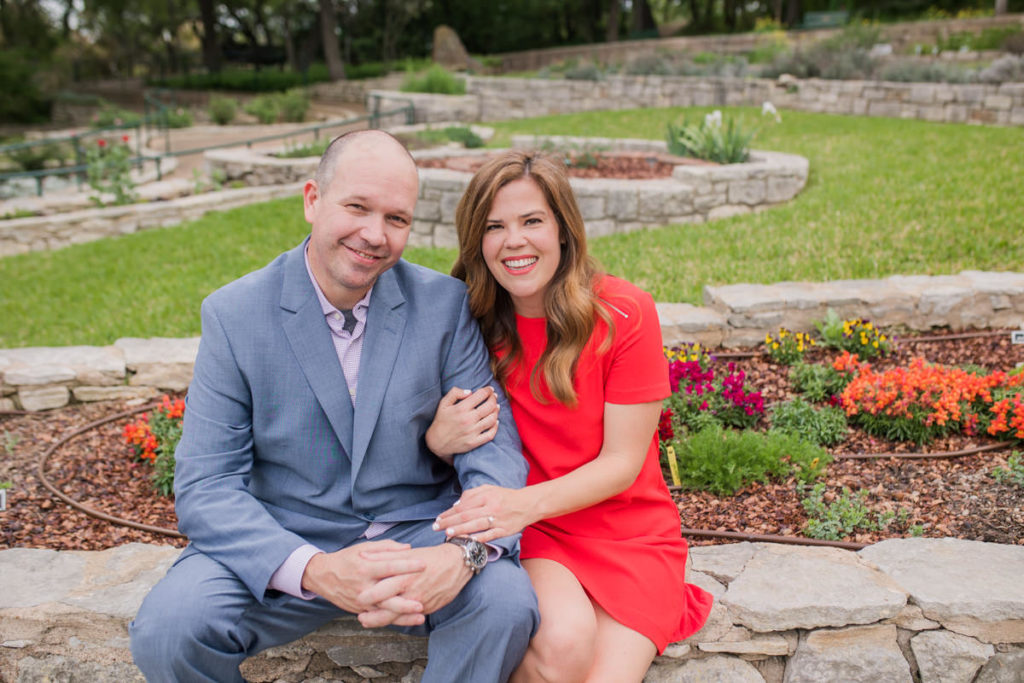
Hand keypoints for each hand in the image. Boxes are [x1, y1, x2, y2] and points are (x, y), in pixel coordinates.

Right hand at [301, 540, 426, 626]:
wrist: (323, 576)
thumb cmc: (347, 559)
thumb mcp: (364, 548)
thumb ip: (386, 547)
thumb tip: (408, 548)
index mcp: (364, 567)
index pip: (388, 567)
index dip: (406, 565)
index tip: (423, 564)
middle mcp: (362, 586)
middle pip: (386, 595)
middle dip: (404, 599)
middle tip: (423, 599)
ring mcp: (360, 601)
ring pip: (384, 611)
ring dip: (403, 615)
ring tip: (421, 615)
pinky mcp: (360, 610)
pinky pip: (379, 617)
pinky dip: (394, 619)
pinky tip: (409, 620)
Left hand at [358, 543, 470, 620]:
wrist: (457, 564)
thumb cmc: (431, 556)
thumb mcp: (408, 553)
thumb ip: (385, 555)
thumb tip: (364, 556)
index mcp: (405, 576)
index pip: (382, 589)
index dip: (368, 596)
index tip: (356, 598)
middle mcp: (412, 591)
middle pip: (388, 608)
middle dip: (372, 615)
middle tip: (359, 616)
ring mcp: (420, 602)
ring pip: (397, 616)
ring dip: (381, 621)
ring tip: (367, 621)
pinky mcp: (427, 608)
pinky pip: (409, 617)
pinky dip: (398, 620)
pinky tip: (388, 620)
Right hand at [425, 386, 499, 464]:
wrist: (436, 442)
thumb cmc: (441, 421)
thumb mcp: (443, 403)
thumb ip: (455, 393)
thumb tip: (470, 391)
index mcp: (461, 408)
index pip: (481, 395)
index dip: (488, 390)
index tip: (490, 389)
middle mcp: (468, 419)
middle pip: (490, 406)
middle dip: (494, 398)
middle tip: (494, 397)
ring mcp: (472, 432)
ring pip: (492, 419)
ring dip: (496, 411)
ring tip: (496, 406)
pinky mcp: (474, 442)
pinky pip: (490, 434)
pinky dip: (496, 426)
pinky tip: (496, 421)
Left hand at [433, 485, 535, 543]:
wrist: (528, 504)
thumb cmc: (506, 496)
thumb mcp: (490, 489)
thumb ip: (472, 494)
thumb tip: (456, 505)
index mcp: (486, 496)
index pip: (463, 505)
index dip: (449, 512)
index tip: (438, 518)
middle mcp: (491, 507)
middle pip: (466, 515)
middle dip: (449, 522)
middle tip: (436, 527)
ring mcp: (498, 519)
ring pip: (476, 525)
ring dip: (460, 530)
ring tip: (448, 534)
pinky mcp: (505, 530)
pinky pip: (490, 535)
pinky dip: (479, 538)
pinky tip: (469, 541)